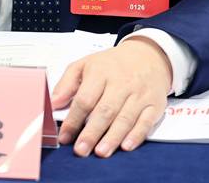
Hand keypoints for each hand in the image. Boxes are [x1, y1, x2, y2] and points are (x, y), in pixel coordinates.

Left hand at [51, 37, 171, 157]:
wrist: (148, 55)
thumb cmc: (112, 64)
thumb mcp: (85, 64)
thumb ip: (67, 83)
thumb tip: (53, 103)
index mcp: (101, 72)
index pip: (85, 99)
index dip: (73, 120)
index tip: (64, 136)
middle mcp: (121, 83)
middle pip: (105, 110)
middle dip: (92, 133)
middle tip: (81, 150)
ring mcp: (139, 94)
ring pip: (125, 118)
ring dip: (112, 137)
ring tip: (100, 152)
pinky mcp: (154, 104)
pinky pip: (146, 121)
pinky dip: (136, 135)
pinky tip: (126, 146)